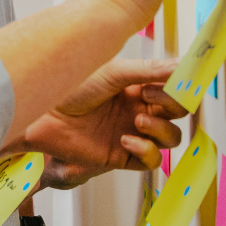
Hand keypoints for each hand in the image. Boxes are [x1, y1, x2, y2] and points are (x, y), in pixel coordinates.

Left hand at [16, 56, 187, 188]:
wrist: (45, 113)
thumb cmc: (72, 87)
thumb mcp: (114, 72)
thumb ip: (150, 71)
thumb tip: (181, 65)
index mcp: (137, 86)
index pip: (174, 88)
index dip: (180, 86)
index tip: (178, 81)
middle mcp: (138, 109)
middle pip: (177, 112)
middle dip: (172, 104)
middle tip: (148, 95)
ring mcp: (132, 132)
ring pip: (170, 137)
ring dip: (161, 129)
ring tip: (138, 119)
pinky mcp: (122, 156)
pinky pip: (151, 160)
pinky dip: (146, 150)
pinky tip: (126, 140)